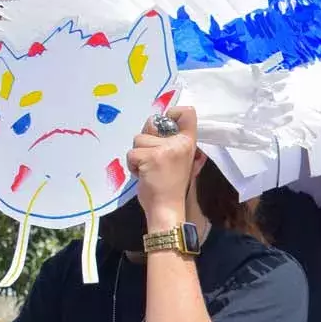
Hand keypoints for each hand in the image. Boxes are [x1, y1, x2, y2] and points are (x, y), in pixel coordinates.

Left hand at [129, 107, 198, 228]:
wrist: (167, 208)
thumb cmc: (172, 186)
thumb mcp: (180, 160)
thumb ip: (173, 144)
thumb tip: (156, 128)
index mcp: (189, 142)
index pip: (187, 113)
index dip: (172, 112)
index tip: (165, 124)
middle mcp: (179, 142)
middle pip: (153, 123)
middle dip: (146, 138)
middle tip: (152, 157)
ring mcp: (164, 149)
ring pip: (138, 139)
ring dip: (138, 155)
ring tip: (148, 169)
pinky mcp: (150, 157)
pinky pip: (131, 153)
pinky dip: (132, 165)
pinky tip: (142, 175)